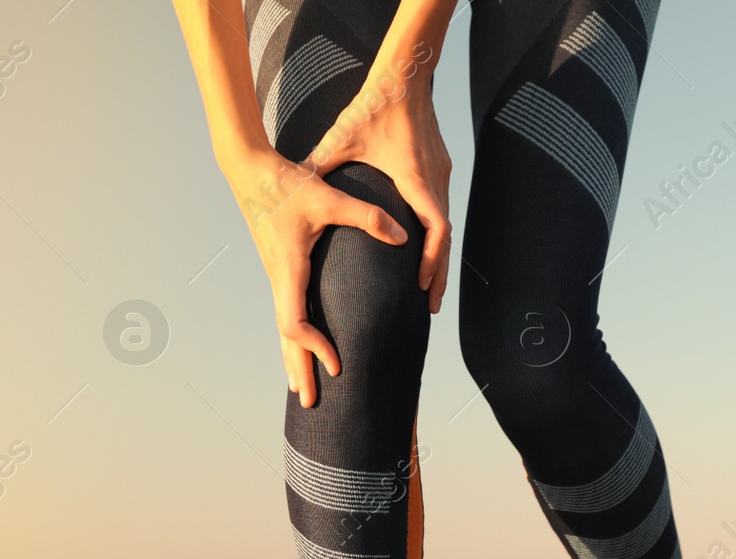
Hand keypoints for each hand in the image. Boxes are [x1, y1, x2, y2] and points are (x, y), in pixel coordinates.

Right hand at [223, 147, 407, 407]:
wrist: (252, 170)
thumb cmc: (287, 183)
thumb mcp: (329, 197)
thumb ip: (367, 216)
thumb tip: (403, 236)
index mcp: (288, 269)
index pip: (294, 322)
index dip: (315, 346)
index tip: (336, 362)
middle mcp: (279, 280)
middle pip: (287, 338)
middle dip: (300, 370)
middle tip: (311, 403)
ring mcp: (277, 278)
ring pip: (284, 330)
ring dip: (293, 360)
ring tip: (302, 390)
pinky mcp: (280, 272)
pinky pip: (287, 315)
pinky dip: (293, 339)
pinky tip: (302, 350)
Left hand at [305, 53, 451, 312]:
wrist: (404, 74)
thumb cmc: (373, 105)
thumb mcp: (341, 138)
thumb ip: (319, 165)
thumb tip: (289, 186)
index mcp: (416, 178)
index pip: (436, 229)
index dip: (431, 261)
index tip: (421, 286)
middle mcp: (435, 180)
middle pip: (445, 239)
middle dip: (438, 274)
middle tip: (430, 308)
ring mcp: (441, 175)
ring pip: (445, 228)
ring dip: (438, 259)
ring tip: (429, 290)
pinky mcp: (439, 169)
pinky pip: (441, 212)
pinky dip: (436, 239)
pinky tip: (425, 255)